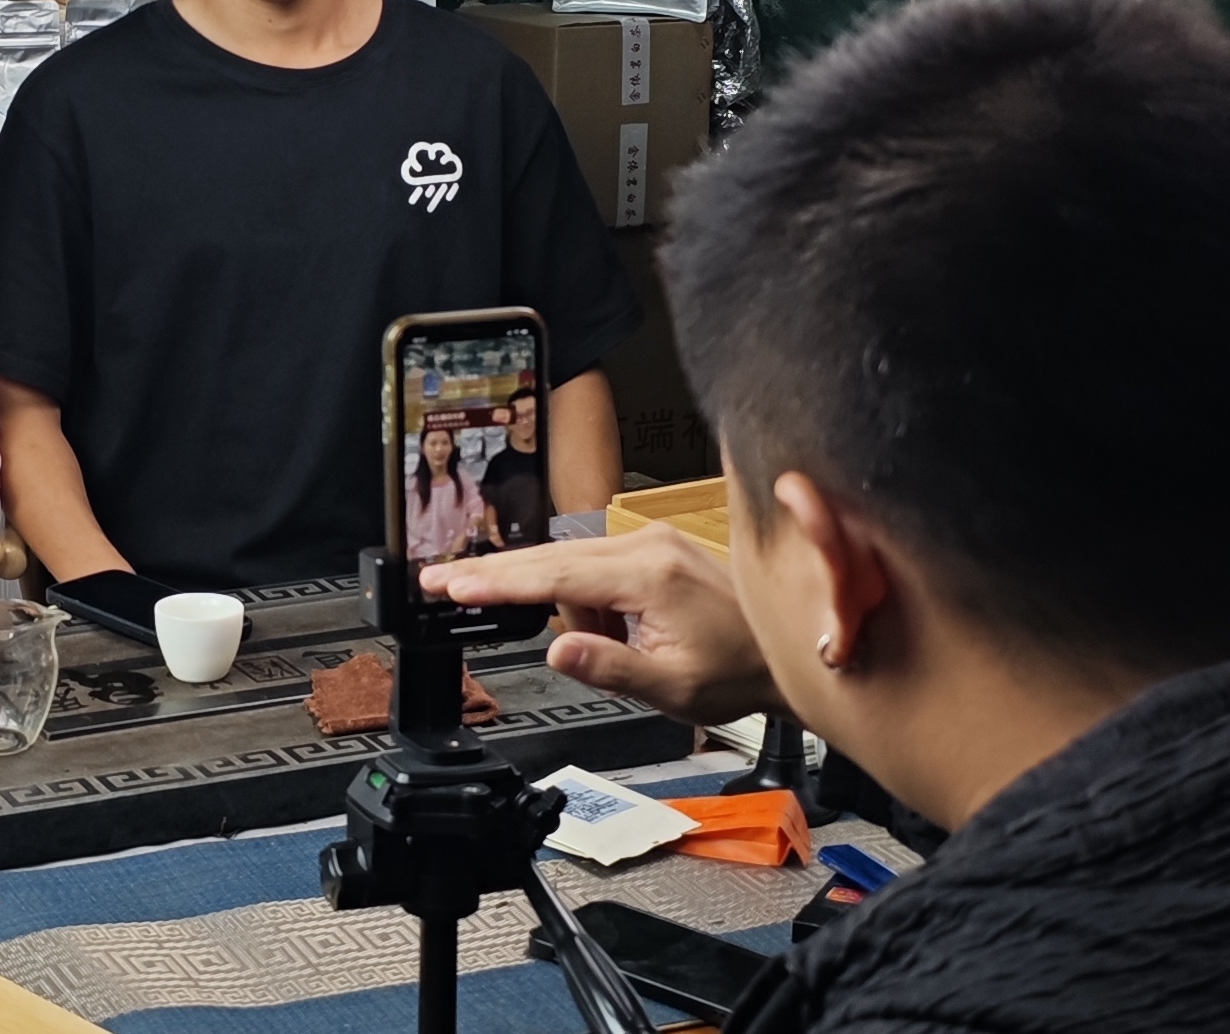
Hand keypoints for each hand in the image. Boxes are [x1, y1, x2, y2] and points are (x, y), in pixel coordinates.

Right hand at [418, 525, 779, 725]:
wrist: (790, 648)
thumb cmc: (739, 672)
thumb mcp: (671, 686)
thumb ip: (609, 667)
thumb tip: (556, 650)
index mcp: (646, 576)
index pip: (552, 576)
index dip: (496, 583)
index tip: (452, 585)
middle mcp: (645, 546)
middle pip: (548, 557)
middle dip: (494, 574)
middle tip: (440, 581)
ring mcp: (650, 542)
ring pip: (570, 566)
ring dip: (568, 610)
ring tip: (616, 652)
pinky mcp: (654, 549)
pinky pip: (595, 569)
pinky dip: (587, 601)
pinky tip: (617, 633)